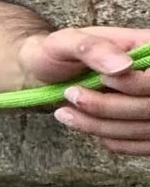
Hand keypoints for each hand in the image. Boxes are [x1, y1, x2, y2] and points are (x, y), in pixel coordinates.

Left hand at [21, 26, 149, 155]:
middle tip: (71, 95)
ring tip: (65, 113)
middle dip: (108, 107)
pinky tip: (85, 124)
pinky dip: (111, 139)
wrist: (48, 74)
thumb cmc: (57, 53)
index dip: (134, 84)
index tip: (102, 79)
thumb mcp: (65, 42)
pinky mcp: (145, 126)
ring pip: (144, 129)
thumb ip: (93, 48)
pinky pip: (141, 144)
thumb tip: (124, 66)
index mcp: (148, 49)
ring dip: (102, 126)